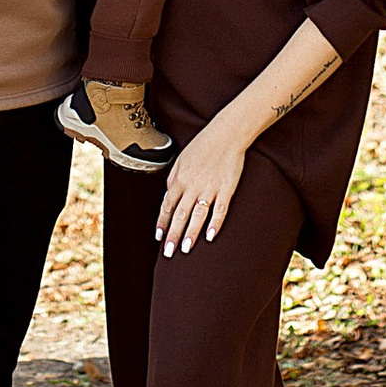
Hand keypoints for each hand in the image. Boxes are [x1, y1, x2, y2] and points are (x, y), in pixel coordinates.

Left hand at [156, 119, 245, 255]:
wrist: (226, 133)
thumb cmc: (203, 145)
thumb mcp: (181, 159)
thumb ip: (173, 179)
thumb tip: (168, 195)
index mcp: (179, 179)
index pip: (167, 206)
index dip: (162, 223)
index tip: (159, 237)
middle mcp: (192, 185)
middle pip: (179, 214)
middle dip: (173, 235)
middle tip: (168, 252)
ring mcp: (210, 188)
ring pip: (197, 215)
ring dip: (190, 234)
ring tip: (185, 249)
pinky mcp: (226, 189)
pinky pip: (220, 210)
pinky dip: (215, 224)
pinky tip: (210, 237)